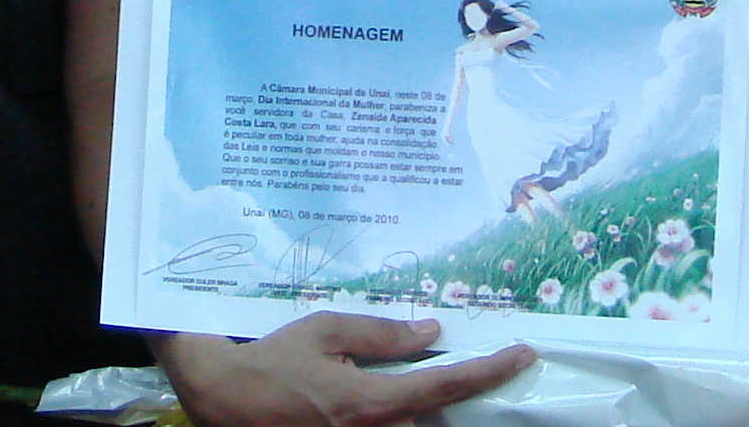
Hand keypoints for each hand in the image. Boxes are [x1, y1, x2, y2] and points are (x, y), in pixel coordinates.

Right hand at [157, 318, 533, 426]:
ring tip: (391, 385)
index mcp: (371, 403)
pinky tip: (372, 400)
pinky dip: (397, 418)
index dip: (490, 371)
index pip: (446, 386)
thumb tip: (430, 333)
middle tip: (441, 370)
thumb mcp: (326, 331)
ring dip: (416, 409)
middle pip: (435, 420)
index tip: (522, 355)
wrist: (225, 400)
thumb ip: (381, 334)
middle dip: (445, 396)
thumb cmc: (274, 361)